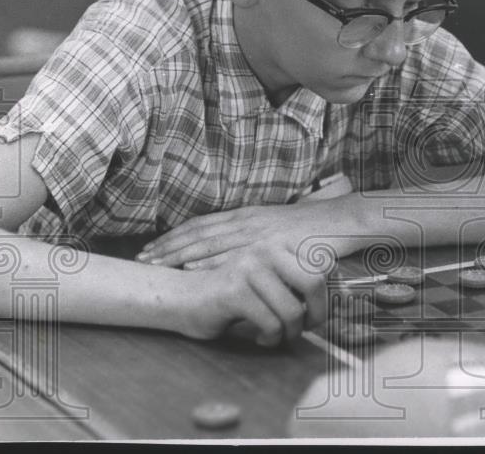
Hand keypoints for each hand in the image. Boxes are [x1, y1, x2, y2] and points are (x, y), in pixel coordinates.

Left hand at [137, 204, 325, 269]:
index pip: (202, 224)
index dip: (175, 236)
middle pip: (199, 233)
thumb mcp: (277, 226)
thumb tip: (234, 249)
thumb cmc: (313, 227)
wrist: (341, 220)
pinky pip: (234, 256)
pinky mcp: (270, 246)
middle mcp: (247, 221)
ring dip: (180, 255)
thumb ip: (254, 235)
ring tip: (156, 266)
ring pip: (210, 243)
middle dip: (168, 246)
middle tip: (142, 259)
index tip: (153, 247)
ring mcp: (257, 233)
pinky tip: (191, 270)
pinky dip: (209, 263)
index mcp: (247, 214)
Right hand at [176, 241, 326, 346]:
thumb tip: (344, 294)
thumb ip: (298, 280)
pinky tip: (261, 338)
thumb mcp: (270, 280)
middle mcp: (266, 248)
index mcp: (278, 242)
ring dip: (290, 333)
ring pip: (293, 310)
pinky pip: (271, 323)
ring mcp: (250, 266)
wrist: (182, 296)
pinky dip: (271, 338)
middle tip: (307, 328)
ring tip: (279, 336)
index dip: (329, 293)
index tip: (319, 313)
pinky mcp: (235, 290)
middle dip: (318, 313)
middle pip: (316, 283)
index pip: (323, 265)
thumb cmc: (232, 294)